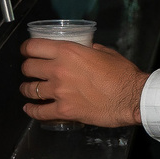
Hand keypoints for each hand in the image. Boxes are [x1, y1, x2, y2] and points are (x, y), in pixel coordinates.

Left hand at [20, 39, 147, 126]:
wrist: (132, 97)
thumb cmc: (123, 74)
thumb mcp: (105, 52)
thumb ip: (89, 49)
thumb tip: (84, 49)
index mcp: (68, 52)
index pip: (34, 46)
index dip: (27, 48)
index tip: (27, 51)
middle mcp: (59, 70)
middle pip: (28, 67)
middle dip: (27, 68)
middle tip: (30, 70)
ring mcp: (59, 92)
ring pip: (30, 89)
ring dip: (27, 88)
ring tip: (28, 89)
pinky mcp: (63, 110)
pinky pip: (39, 112)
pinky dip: (32, 110)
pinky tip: (30, 108)